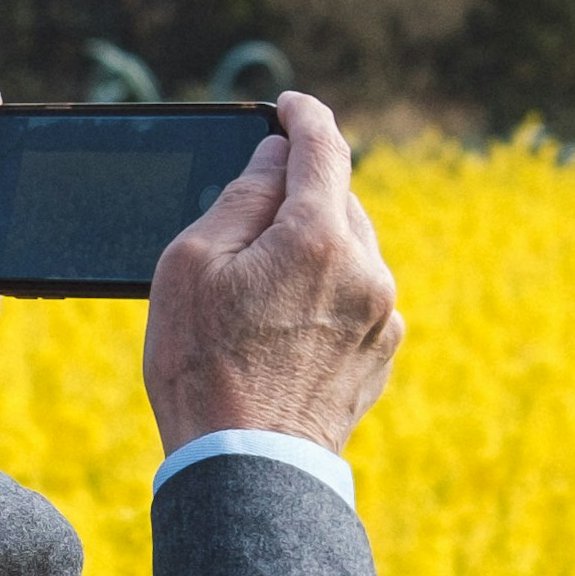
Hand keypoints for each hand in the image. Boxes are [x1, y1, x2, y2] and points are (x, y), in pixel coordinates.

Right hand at [143, 94, 401, 457]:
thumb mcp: (192, 265)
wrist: (247, 468)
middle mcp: (365, 269)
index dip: (303, 116)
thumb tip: (276, 160)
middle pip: (337, 199)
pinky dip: (328, 290)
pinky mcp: (382, 352)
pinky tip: (285, 324)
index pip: (323, 146)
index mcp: (317, 238)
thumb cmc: (203, 367)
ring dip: (314, 245)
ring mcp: (381, 314)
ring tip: (261, 284)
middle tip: (250, 216)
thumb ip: (240, 198)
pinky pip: (358, 295)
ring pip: (350, 248)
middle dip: (299, 194)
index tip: (289, 107)